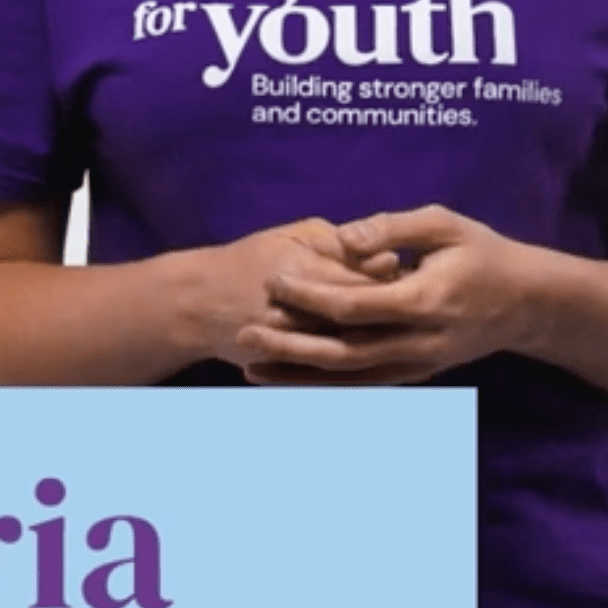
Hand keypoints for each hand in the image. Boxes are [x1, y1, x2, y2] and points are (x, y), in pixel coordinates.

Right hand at [198, 217, 400, 365]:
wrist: (198, 304)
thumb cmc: (251, 260)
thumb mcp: (293, 235)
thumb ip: (340, 242)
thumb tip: (388, 257)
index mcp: (301, 272)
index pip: (362, 281)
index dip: (392, 280)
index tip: (410, 273)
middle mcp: (295, 314)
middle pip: (359, 320)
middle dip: (388, 312)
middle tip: (409, 301)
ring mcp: (289, 347)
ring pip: (349, 349)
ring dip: (375, 338)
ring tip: (392, 324)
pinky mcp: (286, 370)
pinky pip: (331, 372)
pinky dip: (355, 361)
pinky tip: (370, 347)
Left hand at [234, 204, 537, 386]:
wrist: (529, 304)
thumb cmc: (485, 254)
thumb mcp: (446, 224)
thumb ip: (394, 229)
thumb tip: (345, 237)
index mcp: (427, 300)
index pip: (357, 305)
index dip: (312, 296)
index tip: (275, 280)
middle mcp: (420, 342)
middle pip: (345, 352)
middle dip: (290, 347)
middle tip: (244, 336)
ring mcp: (418, 366)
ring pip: (350, 379)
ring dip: (298, 378)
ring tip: (250, 370)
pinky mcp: (415, 375)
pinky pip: (364, 387)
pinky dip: (325, 389)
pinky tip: (290, 385)